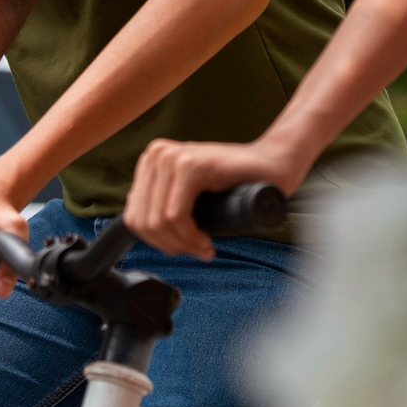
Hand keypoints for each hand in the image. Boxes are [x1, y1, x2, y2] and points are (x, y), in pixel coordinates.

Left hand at [126, 136, 307, 259]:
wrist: (272, 165)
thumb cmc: (235, 183)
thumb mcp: (189, 194)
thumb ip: (164, 204)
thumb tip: (145, 232)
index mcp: (151, 161)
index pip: (134, 216)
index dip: (157, 242)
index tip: (183, 249)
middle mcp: (157, 154)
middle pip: (144, 221)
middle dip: (171, 246)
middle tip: (197, 251)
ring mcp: (172, 157)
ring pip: (159, 221)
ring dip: (183, 244)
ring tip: (204, 248)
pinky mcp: (190, 165)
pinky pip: (176, 216)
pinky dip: (189, 237)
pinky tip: (206, 241)